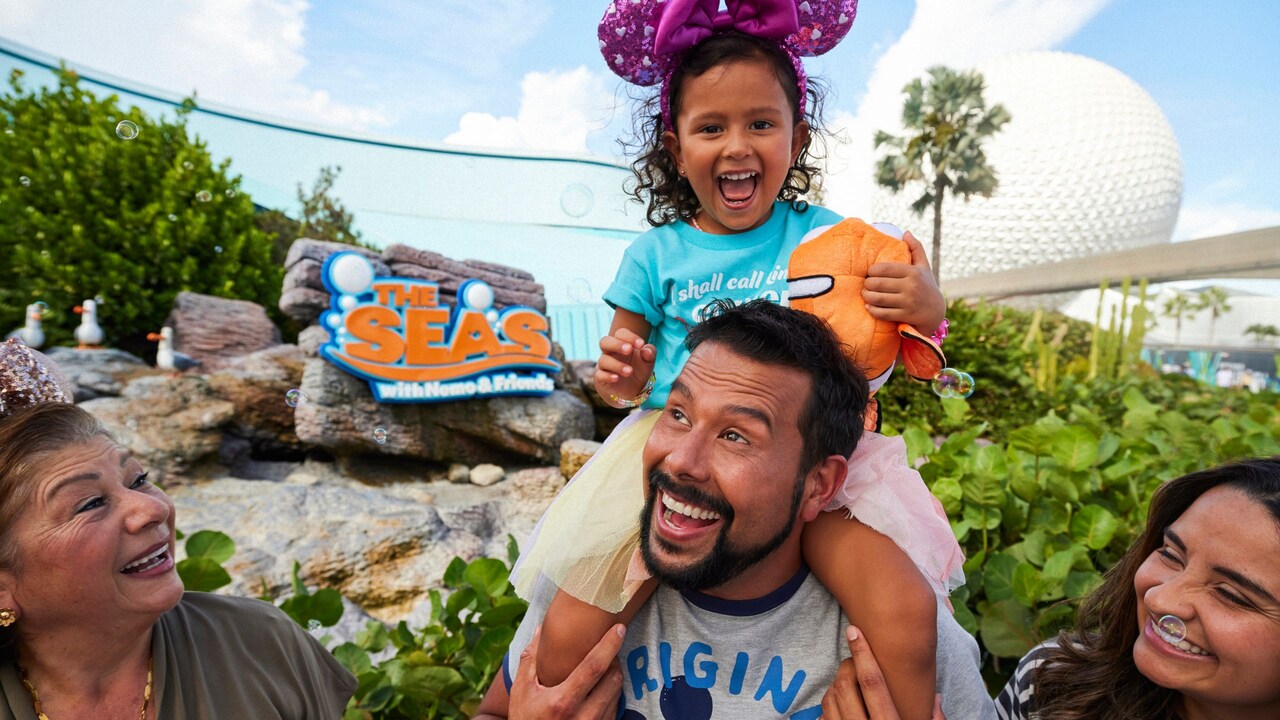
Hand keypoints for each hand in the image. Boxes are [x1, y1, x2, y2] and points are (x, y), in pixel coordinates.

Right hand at [508, 624, 625, 719]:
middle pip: (613, 678)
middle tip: (605, 648)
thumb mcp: (521, 691)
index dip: (609, 645)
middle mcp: (584, 716)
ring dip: (613, 675)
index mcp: (562, 702)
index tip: (619, 628)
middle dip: (613, 659)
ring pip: (617, 692)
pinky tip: (599, 688)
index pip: (594, 667)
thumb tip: (540, 629)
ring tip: (601, 668)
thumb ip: (531, 658)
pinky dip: (611, 692)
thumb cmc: (526, 718)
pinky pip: (615, 706)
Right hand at [595, 327, 656, 407]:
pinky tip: (616, 378)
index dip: (630, 337)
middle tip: (629, 350)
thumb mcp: (648, 362)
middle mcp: (610, 352)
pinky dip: (607, 376)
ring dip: (617, 365)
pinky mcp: (601, 379)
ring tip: (630, 371)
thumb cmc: (639, 370)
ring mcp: (604, 366)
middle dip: (616, 344)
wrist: (632, 390)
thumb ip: (650, 353)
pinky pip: (599, 375)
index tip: (641, 344)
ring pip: (603, 360)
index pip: (621, 333)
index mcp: (622, 344)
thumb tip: (646, 350)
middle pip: (605, 342)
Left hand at [821, 625, 946, 719]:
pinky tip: (840, 702)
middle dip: (847, 667)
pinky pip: (822, 716)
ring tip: (848, 681)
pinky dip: (829, 704)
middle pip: (845, 686)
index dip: (862, 653)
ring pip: (830, 699)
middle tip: (855, 662)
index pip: (872, 682)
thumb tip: (936, 697)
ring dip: (837, 684)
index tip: (854, 631)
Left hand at [863, 231, 945, 330]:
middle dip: (867, 284)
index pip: (885, 268)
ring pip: (879, 298)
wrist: (936, 312)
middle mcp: (911, 287)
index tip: (869, 272)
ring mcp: (908, 302)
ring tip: (864, 293)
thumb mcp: (924, 266)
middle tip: (865, 284)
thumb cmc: (926, 285)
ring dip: (867, 296)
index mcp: (913, 272)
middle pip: (879, 284)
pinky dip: (872, 310)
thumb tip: (906, 233)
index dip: (872, 270)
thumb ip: (916, 248)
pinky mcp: (905, 316)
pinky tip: (868, 306)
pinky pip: (883, 313)